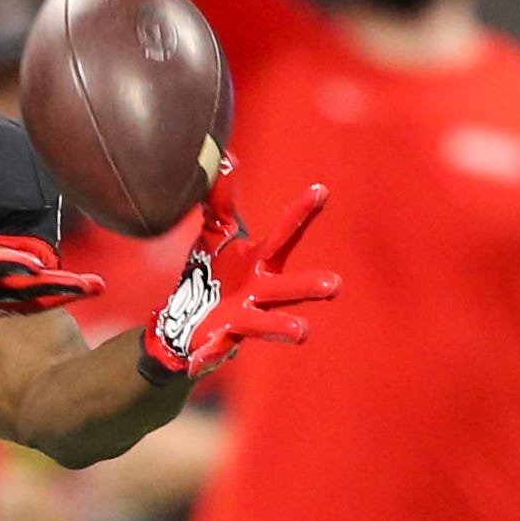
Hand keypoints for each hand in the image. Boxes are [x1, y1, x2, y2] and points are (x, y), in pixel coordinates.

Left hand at [138, 163, 338, 383]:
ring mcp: (244, 319)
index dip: (302, 212)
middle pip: (290, 288)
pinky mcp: (220, 342)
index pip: (285, 233)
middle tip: (335, 285)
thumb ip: (219, 199)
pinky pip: (216, 351)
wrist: (184, 322)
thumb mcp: (214, 234)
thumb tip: (224, 158)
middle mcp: (261, 292)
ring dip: (285, 329)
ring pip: (268, 326)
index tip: (320, 189)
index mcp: (260, 262)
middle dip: (311, 286)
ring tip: (304, 332)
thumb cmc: (210, 274)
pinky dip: (207, 356)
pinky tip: (199, 363)